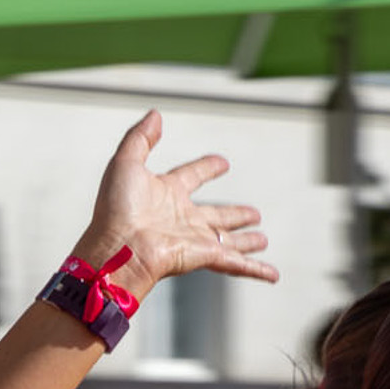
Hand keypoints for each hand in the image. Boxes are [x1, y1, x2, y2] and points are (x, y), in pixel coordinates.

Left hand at [68, 111, 275, 308]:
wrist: (118, 248)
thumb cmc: (116, 209)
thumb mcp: (126, 164)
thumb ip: (140, 138)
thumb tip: (155, 113)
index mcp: (165, 194)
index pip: (191, 176)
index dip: (206, 168)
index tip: (222, 163)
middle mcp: (181, 218)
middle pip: (215, 214)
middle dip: (234, 214)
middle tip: (253, 213)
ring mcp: (194, 238)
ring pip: (228, 239)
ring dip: (246, 240)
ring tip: (262, 238)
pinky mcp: (204, 255)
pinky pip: (237, 263)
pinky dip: (256, 269)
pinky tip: (273, 274)